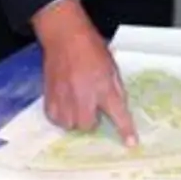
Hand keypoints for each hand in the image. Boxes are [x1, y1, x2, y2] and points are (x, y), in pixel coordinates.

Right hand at [31, 0, 137, 145]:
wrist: (64, 36)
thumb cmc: (91, 48)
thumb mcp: (111, 66)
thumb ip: (116, 89)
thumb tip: (119, 108)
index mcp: (103, 85)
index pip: (118, 113)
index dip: (125, 129)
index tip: (131, 143)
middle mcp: (84, 94)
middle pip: (88, 125)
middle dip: (92, 119)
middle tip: (92, 104)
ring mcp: (64, 97)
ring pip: (70, 125)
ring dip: (76, 118)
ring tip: (77, 103)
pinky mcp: (49, 96)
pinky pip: (55, 119)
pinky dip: (61, 115)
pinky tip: (65, 102)